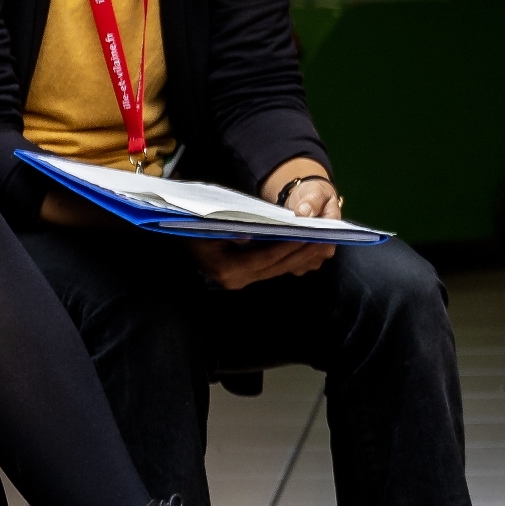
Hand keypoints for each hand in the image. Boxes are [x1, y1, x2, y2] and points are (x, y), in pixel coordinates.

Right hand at [189, 236, 329, 287]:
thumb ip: (232, 230)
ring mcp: (240, 281)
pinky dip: (290, 256)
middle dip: (301, 253)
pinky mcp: (245, 276)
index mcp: (227, 269)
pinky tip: (307, 246)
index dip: (287, 247)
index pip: (265, 258)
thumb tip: (250, 236)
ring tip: (322, 242)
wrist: (179, 234)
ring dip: (300, 256)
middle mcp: (235, 280)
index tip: (307, 234)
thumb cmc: (193, 225)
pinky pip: (272, 267)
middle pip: (276, 266)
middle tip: (325, 239)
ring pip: (277, 269)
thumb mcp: (209, 224)